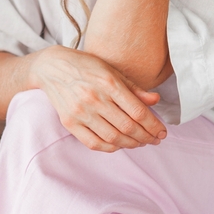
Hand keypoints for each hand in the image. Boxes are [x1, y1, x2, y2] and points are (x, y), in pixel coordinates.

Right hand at [31, 46, 167, 151]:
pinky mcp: (69, 122)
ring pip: (113, 137)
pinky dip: (110, 147)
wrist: (51, 67)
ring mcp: (81, 112)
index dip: (153, 125)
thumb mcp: (111, 70)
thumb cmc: (85, 66)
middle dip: (146, 137)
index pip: (137, 111)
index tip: (162, 132)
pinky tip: (120, 144)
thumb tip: (156, 100)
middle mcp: (95, 98)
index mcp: (108, 83)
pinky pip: (94, 143)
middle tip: (155, 140)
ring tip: (140, 142)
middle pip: (128, 127)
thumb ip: (134, 88)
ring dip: (131, 144)